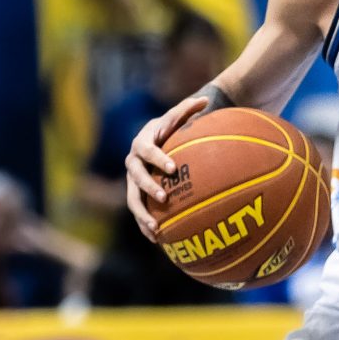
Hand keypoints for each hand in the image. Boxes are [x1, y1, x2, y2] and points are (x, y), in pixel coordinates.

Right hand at [124, 92, 210, 239]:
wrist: (153, 141)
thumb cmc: (169, 129)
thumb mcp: (176, 117)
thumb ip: (188, 108)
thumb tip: (206, 99)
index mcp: (142, 143)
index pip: (147, 150)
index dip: (158, 158)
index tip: (172, 167)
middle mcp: (133, 162)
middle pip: (136, 177)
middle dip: (149, 187)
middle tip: (165, 198)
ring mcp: (132, 181)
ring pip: (132, 199)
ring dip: (142, 214)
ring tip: (156, 228)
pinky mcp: (135, 194)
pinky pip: (138, 212)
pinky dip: (145, 226)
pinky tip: (158, 240)